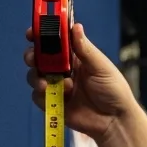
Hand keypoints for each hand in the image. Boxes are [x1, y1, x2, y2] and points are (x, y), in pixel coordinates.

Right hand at [23, 22, 136, 140]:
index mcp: (74, 56)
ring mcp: (56, 86)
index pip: (54, 41)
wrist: (115, 121)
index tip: (31, 33)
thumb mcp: (101, 67)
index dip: (41, 34)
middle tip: (33, 59)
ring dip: (36, 77)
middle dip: (32, 55)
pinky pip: (37, 97)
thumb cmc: (113, 90)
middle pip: (38, 57)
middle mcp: (62, 69)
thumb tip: (75, 26)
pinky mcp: (53, 104)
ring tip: (47, 84)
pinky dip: (41, 95)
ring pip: (34, 76)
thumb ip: (85, 49)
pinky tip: (58, 96)